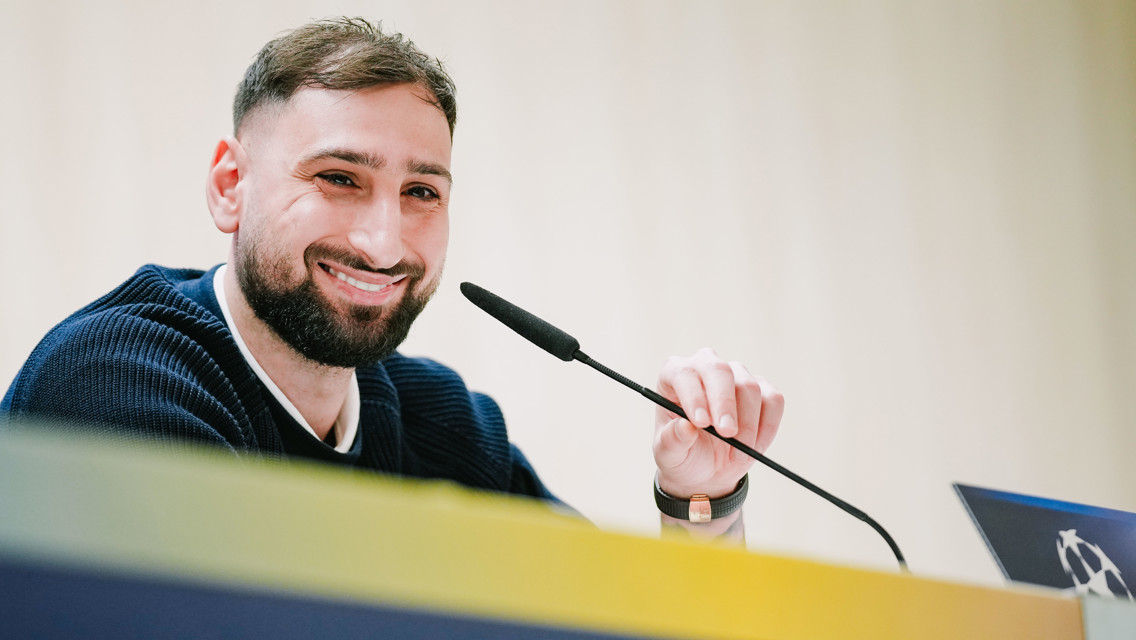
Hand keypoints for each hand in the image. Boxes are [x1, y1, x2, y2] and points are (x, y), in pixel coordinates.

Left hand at [653, 348, 782, 498]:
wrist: (706, 469)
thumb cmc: (682, 454)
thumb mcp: (670, 454)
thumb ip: (672, 441)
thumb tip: (686, 427)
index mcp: (674, 376)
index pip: (685, 374)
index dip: (694, 396)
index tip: (701, 423)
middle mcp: (705, 367)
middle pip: (720, 370)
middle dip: (725, 403)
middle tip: (727, 434)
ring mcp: (736, 375)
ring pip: (749, 387)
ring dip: (747, 426)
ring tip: (736, 456)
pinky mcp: (762, 389)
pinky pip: (773, 400)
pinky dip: (767, 427)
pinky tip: (754, 447)